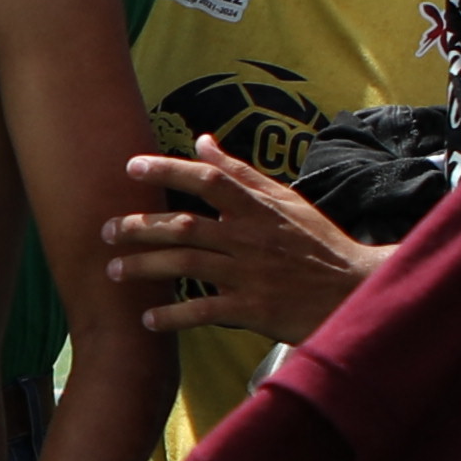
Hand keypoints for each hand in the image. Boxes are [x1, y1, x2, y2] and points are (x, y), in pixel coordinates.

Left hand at [110, 139, 377, 340]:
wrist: (355, 289)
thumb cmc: (319, 243)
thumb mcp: (287, 200)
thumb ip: (243, 172)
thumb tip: (202, 141)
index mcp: (259, 207)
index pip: (209, 179)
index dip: (168, 170)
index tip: (132, 167)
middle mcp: (250, 236)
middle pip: (185, 225)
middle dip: (140, 226)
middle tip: (105, 230)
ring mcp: (250, 273)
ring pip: (187, 265)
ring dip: (146, 268)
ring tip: (114, 271)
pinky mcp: (254, 309)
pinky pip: (205, 311)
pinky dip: (174, 316)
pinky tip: (148, 319)